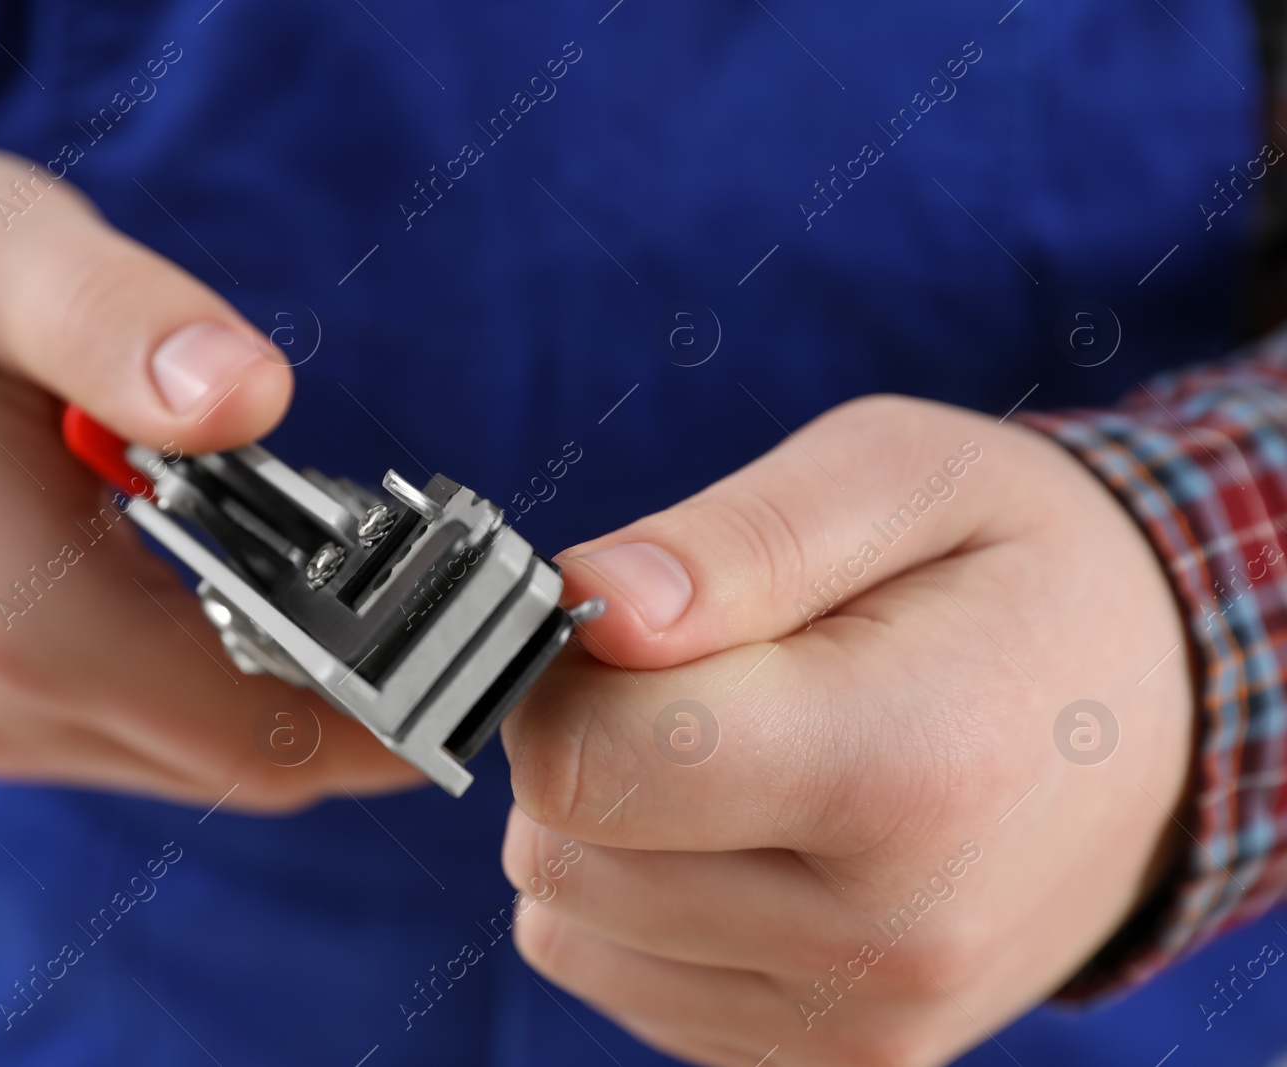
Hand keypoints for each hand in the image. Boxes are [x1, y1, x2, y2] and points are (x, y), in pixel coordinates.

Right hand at [0, 147, 420, 808]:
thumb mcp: (7, 262)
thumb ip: (123, 327)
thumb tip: (250, 394)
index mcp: (21, 623)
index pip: (264, 732)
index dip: (401, 712)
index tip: (497, 654)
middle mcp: (13, 707)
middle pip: (258, 762)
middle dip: (381, 702)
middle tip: (471, 611)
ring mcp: (11, 721)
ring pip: (221, 757)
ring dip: (322, 695)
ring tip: (397, 593)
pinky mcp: (21, 705)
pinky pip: (176, 729)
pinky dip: (256, 684)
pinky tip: (297, 596)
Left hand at [500, 395, 1191, 1065]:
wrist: (1161, 719)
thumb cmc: (1018, 573)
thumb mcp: (900, 478)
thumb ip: (738, 541)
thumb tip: (592, 603)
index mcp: (905, 770)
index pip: (588, 764)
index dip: (567, 675)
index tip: (633, 627)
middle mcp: (889, 939)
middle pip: (563, 855)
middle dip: (587, 748)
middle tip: (699, 679)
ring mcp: (863, 1024)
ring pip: (571, 929)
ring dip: (609, 831)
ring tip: (738, 754)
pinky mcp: (833, 1062)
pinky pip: (625, 982)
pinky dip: (645, 904)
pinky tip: (751, 834)